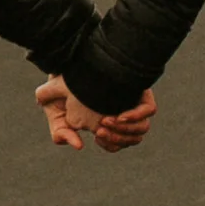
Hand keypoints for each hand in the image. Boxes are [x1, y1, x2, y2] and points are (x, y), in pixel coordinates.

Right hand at [35, 76, 157, 153]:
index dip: (110, 143)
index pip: (120, 143)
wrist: (68, 59)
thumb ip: (60, 132)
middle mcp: (124, 111)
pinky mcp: (139, 88)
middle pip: (134, 137)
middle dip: (117, 137)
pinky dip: (137, 116)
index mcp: (109, 120)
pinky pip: (149, 109)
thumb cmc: (61, 85)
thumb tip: (79, 146)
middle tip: (100, 129)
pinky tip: (120, 116)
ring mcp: (133, 100)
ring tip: (106, 121)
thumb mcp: (54, 110)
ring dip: (126, 130)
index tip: (97, 135)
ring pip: (143, 127)